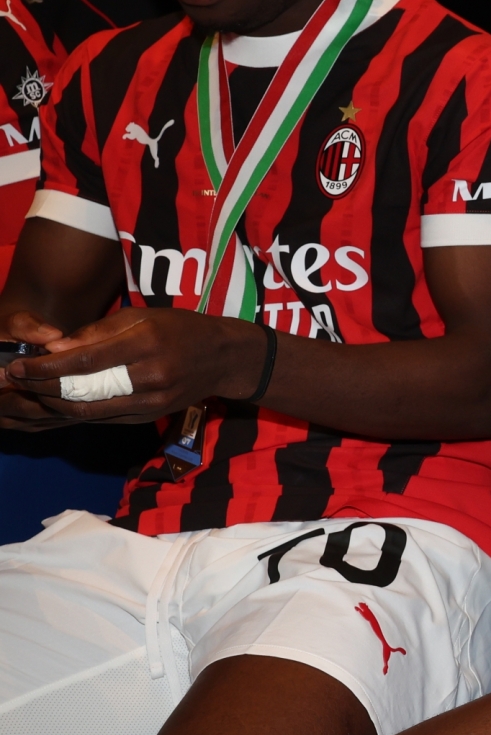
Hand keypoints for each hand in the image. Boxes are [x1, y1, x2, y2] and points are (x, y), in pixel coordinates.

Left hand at [4, 308, 262, 423]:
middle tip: (14, 381)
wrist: (225, 358)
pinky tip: (59, 402)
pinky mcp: (151, 415)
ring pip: (90, 411)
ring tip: (31, 393)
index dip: (46, 366)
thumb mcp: (142, 316)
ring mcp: (152, 401)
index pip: (85, 361)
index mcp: (146, 343)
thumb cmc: (182, 328)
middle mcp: (150, 376)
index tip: (17, 364)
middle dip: (41, 387)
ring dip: (53, 404)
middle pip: (82, 391)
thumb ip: (97, 332)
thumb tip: (55, 348)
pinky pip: (105, 418)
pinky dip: (77, 412)